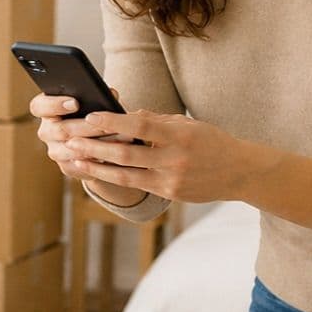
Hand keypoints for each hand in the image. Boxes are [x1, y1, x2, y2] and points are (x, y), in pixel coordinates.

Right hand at [30, 93, 139, 183]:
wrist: (95, 137)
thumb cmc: (92, 111)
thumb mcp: (92, 100)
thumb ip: (97, 96)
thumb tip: (111, 94)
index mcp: (46, 110)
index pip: (39, 107)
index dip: (55, 104)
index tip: (75, 103)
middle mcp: (46, 131)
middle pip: (60, 130)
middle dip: (86, 127)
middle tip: (107, 124)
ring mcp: (55, 151)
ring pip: (72, 151)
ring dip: (97, 145)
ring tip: (119, 139)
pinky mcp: (67, 167)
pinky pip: (80, 167)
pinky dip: (97, 161)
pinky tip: (114, 155)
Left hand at [67, 110, 251, 203]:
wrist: (240, 172)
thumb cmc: (210, 141)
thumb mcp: (186, 124)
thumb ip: (155, 122)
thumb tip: (123, 117)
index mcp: (180, 135)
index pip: (140, 127)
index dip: (113, 122)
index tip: (90, 116)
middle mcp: (175, 159)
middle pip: (126, 154)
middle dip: (95, 147)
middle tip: (70, 139)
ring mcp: (172, 180)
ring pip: (125, 176)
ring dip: (96, 167)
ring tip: (74, 158)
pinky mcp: (170, 194)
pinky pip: (136, 186)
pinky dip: (113, 178)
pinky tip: (96, 172)